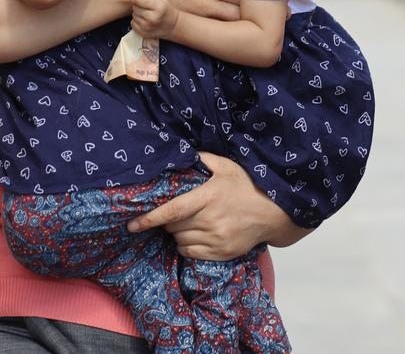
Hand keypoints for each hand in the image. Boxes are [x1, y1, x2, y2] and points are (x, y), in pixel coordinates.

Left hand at [127, 152, 308, 260]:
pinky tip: (193, 234)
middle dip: (166, 220)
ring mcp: (216, 239)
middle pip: (173, 226)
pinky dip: (185, 245)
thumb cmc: (246, 185)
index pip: (172, 210)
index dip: (149, 218)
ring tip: (184, 221)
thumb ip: (202, 159)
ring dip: (175, 232)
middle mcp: (210, 220)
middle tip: (173, 210)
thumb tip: (181, 152)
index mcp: (208, 196)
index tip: (132, 223)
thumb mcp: (225, 166)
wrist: (272, 213)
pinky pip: (190, 253)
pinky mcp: (221, 253)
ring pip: (179, 240)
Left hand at [131, 0, 177, 37]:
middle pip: (135, 7)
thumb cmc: (165, 9)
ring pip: (133, 15)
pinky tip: (145, 21)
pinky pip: (132, 23)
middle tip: (146, 7)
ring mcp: (147, 27)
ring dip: (137, 13)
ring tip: (147, 14)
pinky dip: (136, 21)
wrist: (172, 26)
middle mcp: (153, 18)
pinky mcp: (143, 33)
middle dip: (138, 5)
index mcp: (159, 6)